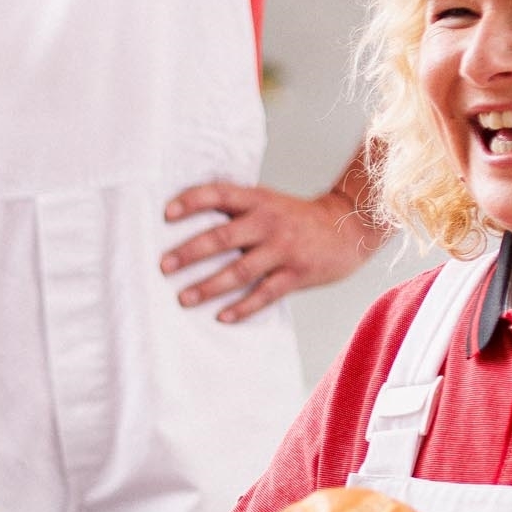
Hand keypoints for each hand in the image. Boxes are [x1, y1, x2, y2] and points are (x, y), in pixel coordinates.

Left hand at [161, 182, 379, 324]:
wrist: (347, 228)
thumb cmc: (295, 218)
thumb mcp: (268, 201)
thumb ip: (236, 208)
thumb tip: (186, 217)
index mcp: (258, 200)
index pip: (219, 194)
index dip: (192, 201)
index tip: (166, 214)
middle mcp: (269, 222)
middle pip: (223, 236)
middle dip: (190, 252)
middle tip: (163, 266)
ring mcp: (283, 249)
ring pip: (240, 270)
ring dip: (209, 286)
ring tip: (183, 298)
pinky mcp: (297, 274)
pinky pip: (265, 294)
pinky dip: (243, 308)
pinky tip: (222, 317)